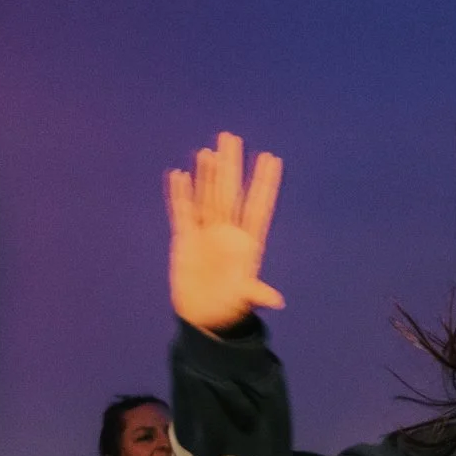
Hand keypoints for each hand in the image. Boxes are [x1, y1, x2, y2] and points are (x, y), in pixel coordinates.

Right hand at [166, 132, 284, 333]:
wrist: (204, 317)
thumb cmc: (229, 307)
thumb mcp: (243, 299)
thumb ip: (256, 294)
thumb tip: (276, 301)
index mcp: (246, 243)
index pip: (257, 206)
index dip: (264, 183)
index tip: (271, 159)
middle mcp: (227, 233)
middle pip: (229, 192)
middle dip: (231, 166)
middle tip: (231, 138)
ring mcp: (206, 233)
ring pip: (207, 197)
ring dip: (206, 175)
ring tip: (209, 151)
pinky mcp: (185, 239)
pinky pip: (182, 212)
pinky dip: (180, 195)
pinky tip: (179, 175)